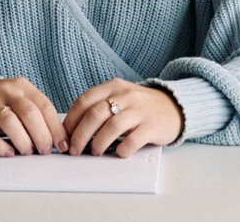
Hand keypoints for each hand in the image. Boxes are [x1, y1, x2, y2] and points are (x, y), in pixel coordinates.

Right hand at [0, 76, 66, 156]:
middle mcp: (6, 91)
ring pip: (11, 122)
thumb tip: (55, 138)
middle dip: (42, 136)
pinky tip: (8, 152)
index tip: (62, 144)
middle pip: (30, 114)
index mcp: (22, 86)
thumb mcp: (18, 97)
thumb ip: (35, 112)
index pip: (44, 106)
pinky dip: (1, 147)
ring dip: (23, 141)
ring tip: (26, 151)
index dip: (56, 128)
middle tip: (44, 151)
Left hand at [66, 79, 182, 156]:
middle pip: (95, 114)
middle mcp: (126, 95)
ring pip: (112, 126)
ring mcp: (140, 110)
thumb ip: (100, 107)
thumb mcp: (120, 98)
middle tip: (75, 150)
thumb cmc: (139, 107)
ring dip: (98, 143)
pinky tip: (118, 153)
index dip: (71, 120)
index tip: (65, 136)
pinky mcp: (152, 126)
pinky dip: (122, 149)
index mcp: (114, 86)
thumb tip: (73, 131)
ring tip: (95, 152)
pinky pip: (133, 140)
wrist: (174, 108)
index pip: (84, 101)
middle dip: (80, 135)